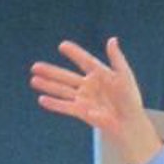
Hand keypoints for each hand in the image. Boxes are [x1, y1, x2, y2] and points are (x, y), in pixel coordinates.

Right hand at [29, 36, 161, 163]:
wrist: (130, 123)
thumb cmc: (130, 100)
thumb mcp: (124, 76)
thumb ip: (116, 58)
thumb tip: (112, 40)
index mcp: (100, 74)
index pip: (84, 61)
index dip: (74, 53)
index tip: (62, 45)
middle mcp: (89, 86)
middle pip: (66, 76)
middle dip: (50, 72)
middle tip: (34, 66)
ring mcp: (84, 99)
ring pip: (62, 90)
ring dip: (47, 85)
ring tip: (33, 80)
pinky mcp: (82, 112)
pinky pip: (65, 106)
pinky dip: (54, 103)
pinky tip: (41, 99)